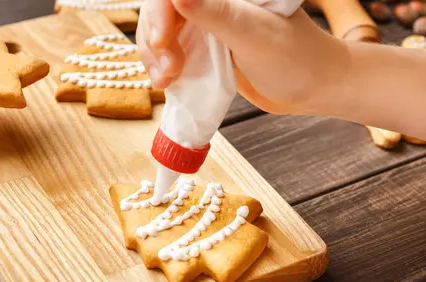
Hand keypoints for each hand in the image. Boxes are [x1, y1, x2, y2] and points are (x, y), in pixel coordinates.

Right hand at [137, 0, 350, 114]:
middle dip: (156, 40)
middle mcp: (213, 1)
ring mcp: (206, 23)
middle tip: (169, 71)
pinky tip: (167, 83)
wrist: (312, 88)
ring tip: (166, 82)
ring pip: (159, 32)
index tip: (163, 41)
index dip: (159, 13)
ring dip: (155, 58)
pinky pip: (170, 52)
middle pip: (160, 10)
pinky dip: (162, 68)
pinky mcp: (204, 46)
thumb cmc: (295, 57)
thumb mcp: (254, 35)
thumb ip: (215, 13)